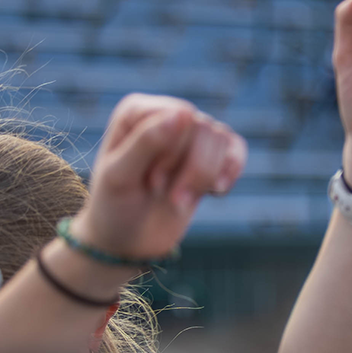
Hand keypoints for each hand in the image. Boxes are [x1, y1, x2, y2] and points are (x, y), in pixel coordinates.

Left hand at [73, 94, 245, 264]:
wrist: (127, 240)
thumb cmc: (114, 205)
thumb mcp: (120, 176)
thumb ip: (147, 141)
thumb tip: (185, 112)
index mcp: (138, 112)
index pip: (179, 116)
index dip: (172, 152)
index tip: (151, 182)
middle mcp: (166, 115)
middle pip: (204, 128)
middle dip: (191, 169)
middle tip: (163, 192)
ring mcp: (190, 135)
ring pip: (222, 139)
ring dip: (204, 178)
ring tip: (178, 200)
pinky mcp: (210, 155)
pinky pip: (237, 150)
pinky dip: (230, 174)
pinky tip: (214, 193)